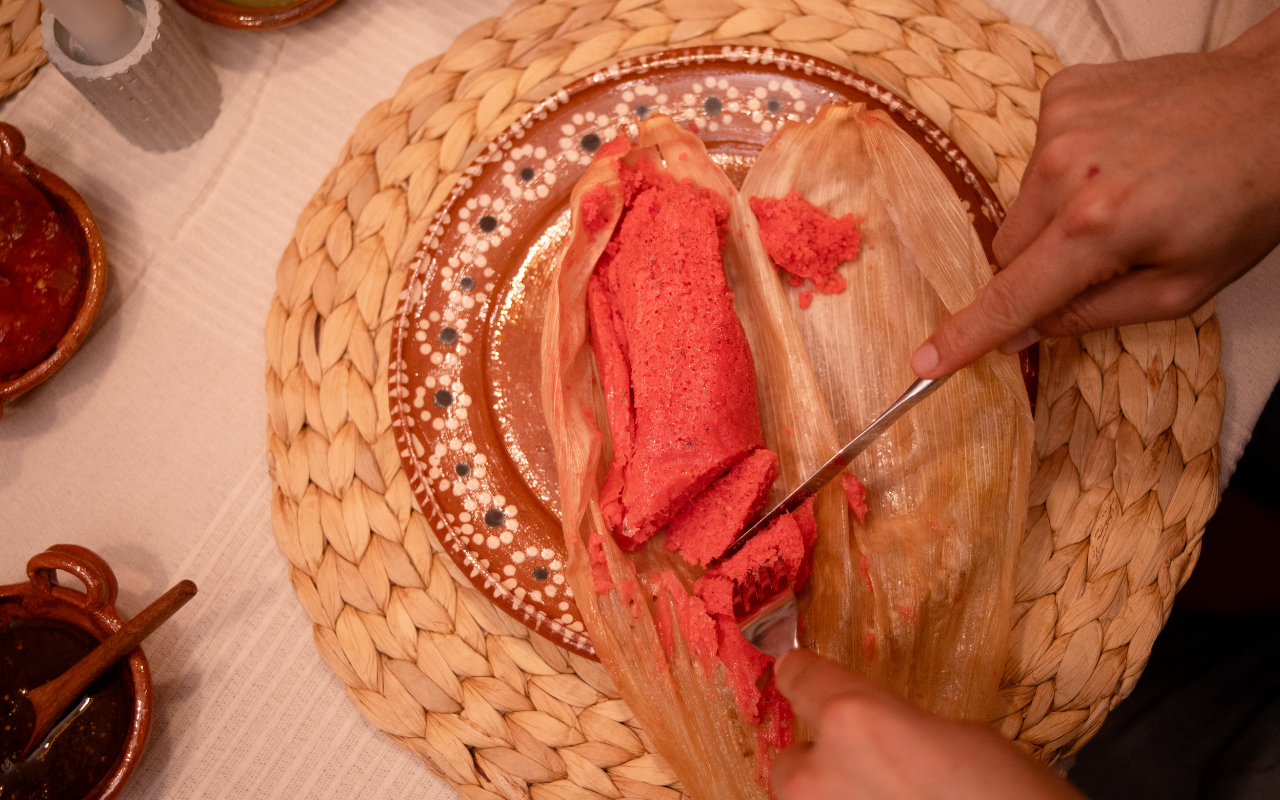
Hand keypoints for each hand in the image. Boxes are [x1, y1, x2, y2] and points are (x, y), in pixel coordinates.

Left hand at [771, 649, 1084, 799]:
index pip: (799, 678)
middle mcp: (819, 773)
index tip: (803, 673)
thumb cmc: (1009, 793)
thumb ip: (893, 728)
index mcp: (854, 719)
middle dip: (820, 761)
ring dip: (830, 797)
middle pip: (789, 758)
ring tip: (882, 797)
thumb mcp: (953, 735)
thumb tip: (873, 737)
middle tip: (868, 770)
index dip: (804, 675)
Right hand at [911, 9, 1279, 377]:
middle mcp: (1066, 171)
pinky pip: (1035, 157)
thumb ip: (1096, 315)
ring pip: (1020, 205)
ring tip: (1122, 194)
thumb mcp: (1186, 286)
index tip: (926, 361)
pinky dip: (1065, 169)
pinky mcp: (1062, 94)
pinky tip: (1119, 156)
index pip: (1012, 296)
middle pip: (1008, 251)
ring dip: (1055, 215)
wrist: (1279, 101)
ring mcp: (1059, 124)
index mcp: (1099, 227)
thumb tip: (1027, 330)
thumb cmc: (1247, 198)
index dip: (967, 335)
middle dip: (1042, 266)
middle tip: (1104, 254)